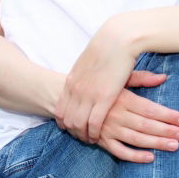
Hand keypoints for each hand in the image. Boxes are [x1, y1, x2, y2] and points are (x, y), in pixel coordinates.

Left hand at [54, 22, 139, 143]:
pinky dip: (94, 133)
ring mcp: (88, 95)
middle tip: (82, 136)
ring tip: (90, 139)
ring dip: (83, 135)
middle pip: (67, 120)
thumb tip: (80, 80)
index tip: (72, 127)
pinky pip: (93, 124)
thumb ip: (82, 75)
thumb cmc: (106, 47)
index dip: (65, 121)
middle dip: (73, 132)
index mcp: (71, 81)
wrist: (117, 38)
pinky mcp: (103, 98)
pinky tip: (98, 136)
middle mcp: (76, 90)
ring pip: (78, 124)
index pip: (60, 109)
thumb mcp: (87, 63)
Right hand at [95, 71, 178, 162]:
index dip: (168, 115)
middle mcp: (116, 114)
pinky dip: (134, 156)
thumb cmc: (101, 85)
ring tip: (174, 146)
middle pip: (146, 125)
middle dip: (167, 131)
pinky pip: (119, 152)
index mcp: (123, 98)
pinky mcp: (101, 140)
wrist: (72, 96)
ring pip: (136, 139)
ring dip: (156, 144)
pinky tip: (150, 158)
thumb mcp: (119, 77)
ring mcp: (108, 129)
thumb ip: (141, 78)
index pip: (150, 109)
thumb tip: (163, 77)